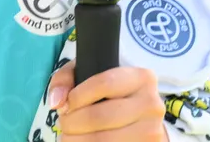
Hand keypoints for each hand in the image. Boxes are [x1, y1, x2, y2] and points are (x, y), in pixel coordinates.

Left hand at [45, 62, 165, 140]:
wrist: (142, 120)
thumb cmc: (112, 95)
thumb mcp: (90, 76)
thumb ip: (67, 79)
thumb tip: (57, 101)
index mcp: (141, 78)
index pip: (105, 83)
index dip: (77, 96)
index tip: (67, 105)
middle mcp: (151, 104)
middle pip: (101, 116)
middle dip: (73, 123)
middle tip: (64, 124)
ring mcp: (152, 130)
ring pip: (105, 140)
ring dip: (77, 140)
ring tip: (69, 136)